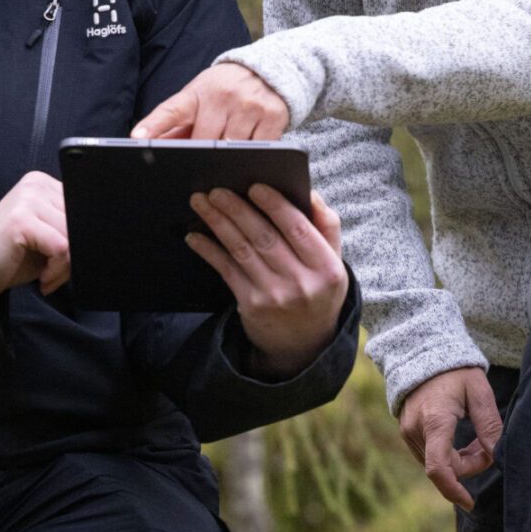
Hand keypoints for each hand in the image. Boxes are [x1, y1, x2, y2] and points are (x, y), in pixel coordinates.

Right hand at [0, 171, 70, 295]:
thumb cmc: (13, 254)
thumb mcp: (45, 233)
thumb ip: (67, 225)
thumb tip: (100, 235)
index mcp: (43, 183)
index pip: (81, 208)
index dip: (80, 238)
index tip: (65, 261)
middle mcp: (35, 185)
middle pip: (79, 221)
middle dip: (74, 255)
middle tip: (56, 275)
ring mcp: (27, 200)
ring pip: (73, 236)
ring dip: (65, 266)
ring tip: (49, 278)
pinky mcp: (22, 220)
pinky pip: (61, 248)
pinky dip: (57, 270)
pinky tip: (43, 279)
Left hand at [132, 63, 289, 140]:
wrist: (269, 69)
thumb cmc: (224, 89)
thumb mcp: (199, 98)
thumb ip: (176, 125)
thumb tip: (151, 148)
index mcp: (197, 93)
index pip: (171, 111)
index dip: (154, 125)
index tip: (138, 139)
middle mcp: (223, 96)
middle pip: (203, 141)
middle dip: (201, 153)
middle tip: (203, 156)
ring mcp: (249, 105)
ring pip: (231, 148)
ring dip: (229, 154)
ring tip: (232, 142)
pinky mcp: (273, 116)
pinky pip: (257, 149)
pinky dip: (252, 154)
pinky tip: (252, 142)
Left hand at [185, 184, 346, 377]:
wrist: (305, 345)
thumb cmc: (318, 291)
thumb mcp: (334, 262)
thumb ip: (327, 226)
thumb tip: (308, 193)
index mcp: (326, 267)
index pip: (299, 229)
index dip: (276, 205)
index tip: (255, 186)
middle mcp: (301, 283)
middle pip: (264, 237)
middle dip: (237, 209)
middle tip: (217, 189)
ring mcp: (274, 296)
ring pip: (242, 250)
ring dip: (218, 223)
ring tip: (202, 202)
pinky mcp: (251, 305)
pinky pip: (226, 270)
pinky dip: (209, 250)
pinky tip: (195, 236)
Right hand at [398, 366, 503, 509]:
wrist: (423, 352)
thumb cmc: (455, 370)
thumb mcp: (478, 390)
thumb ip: (488, 423)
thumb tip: (496, 454)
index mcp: (435, 420)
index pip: (439, 468)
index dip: (454, 490)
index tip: (469, 502)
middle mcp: (416, 430)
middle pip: (445, 468)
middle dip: (469, 466)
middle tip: (487, 447)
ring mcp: (408, 432)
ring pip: (437, 464)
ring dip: (459, 461)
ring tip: (476, 441)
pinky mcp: (407, 432)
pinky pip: (429, 456)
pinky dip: (447, 456)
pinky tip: (460, 441)